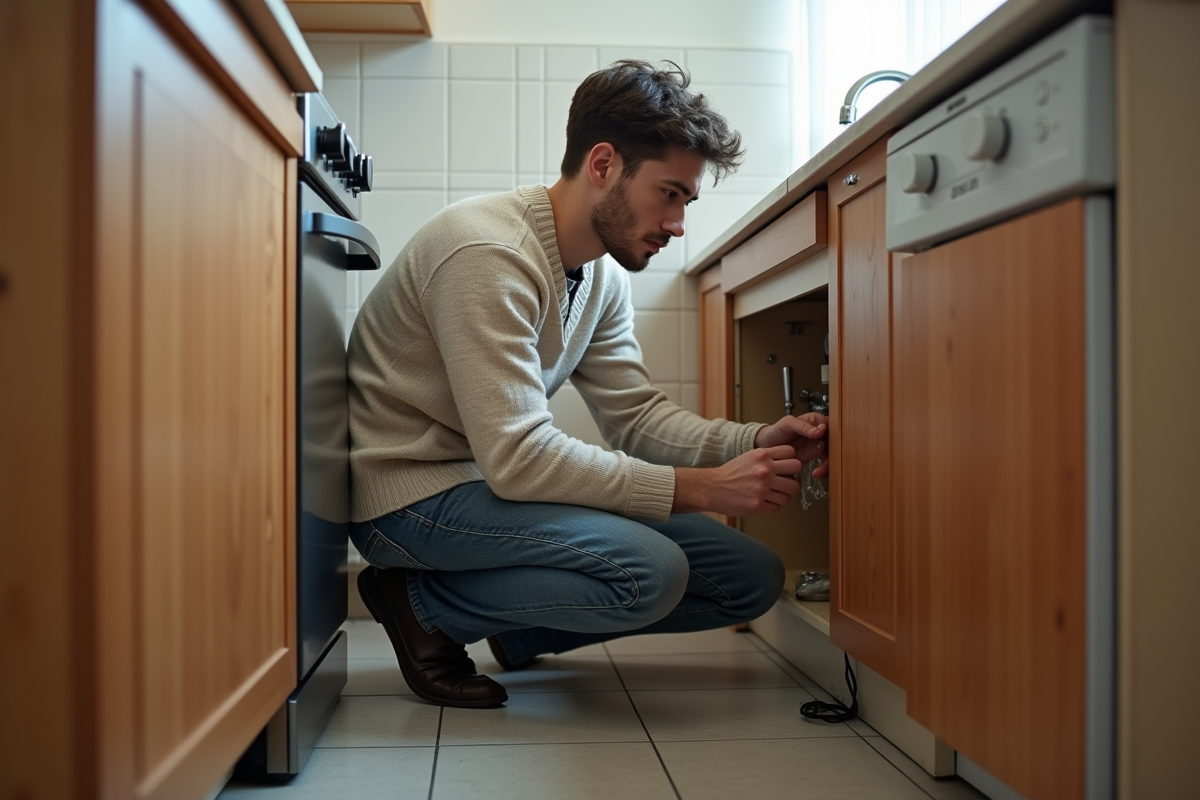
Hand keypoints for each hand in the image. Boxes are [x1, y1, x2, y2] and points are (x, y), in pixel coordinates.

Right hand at [673, 445, 801, 516]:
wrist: (712, 488)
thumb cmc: (731, 473)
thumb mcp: (750, 456)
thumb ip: (768, 457)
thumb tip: (789, 463)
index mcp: (762, 455)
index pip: (792, 453)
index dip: (790, 460)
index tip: (785, 467)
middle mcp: (764, 470)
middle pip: (796, 470)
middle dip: (791, 476)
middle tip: (784, 482)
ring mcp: (762, 488)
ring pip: (790, 492)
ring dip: (783, 495)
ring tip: (773, 494)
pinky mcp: (758, 504)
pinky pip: (778, 506)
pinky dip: (773, 505)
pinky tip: (764, 502)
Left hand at [754, 412, 829, 479]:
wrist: (767, 445)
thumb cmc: (776, 430)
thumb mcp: (788, 424)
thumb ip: (803, 426)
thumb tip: (821, 430)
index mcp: (816, 420)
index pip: (832, 428)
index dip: (833, 438)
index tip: (825, 447)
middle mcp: (820, 431)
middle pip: (835, 443)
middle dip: (832, 456)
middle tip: (825, 465)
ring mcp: (818, 444)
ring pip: (831, 454)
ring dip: (827, 465)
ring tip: (818, 473)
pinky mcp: (814, 455)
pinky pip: (824, 462)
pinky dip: (823, 470)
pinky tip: (816, 474)